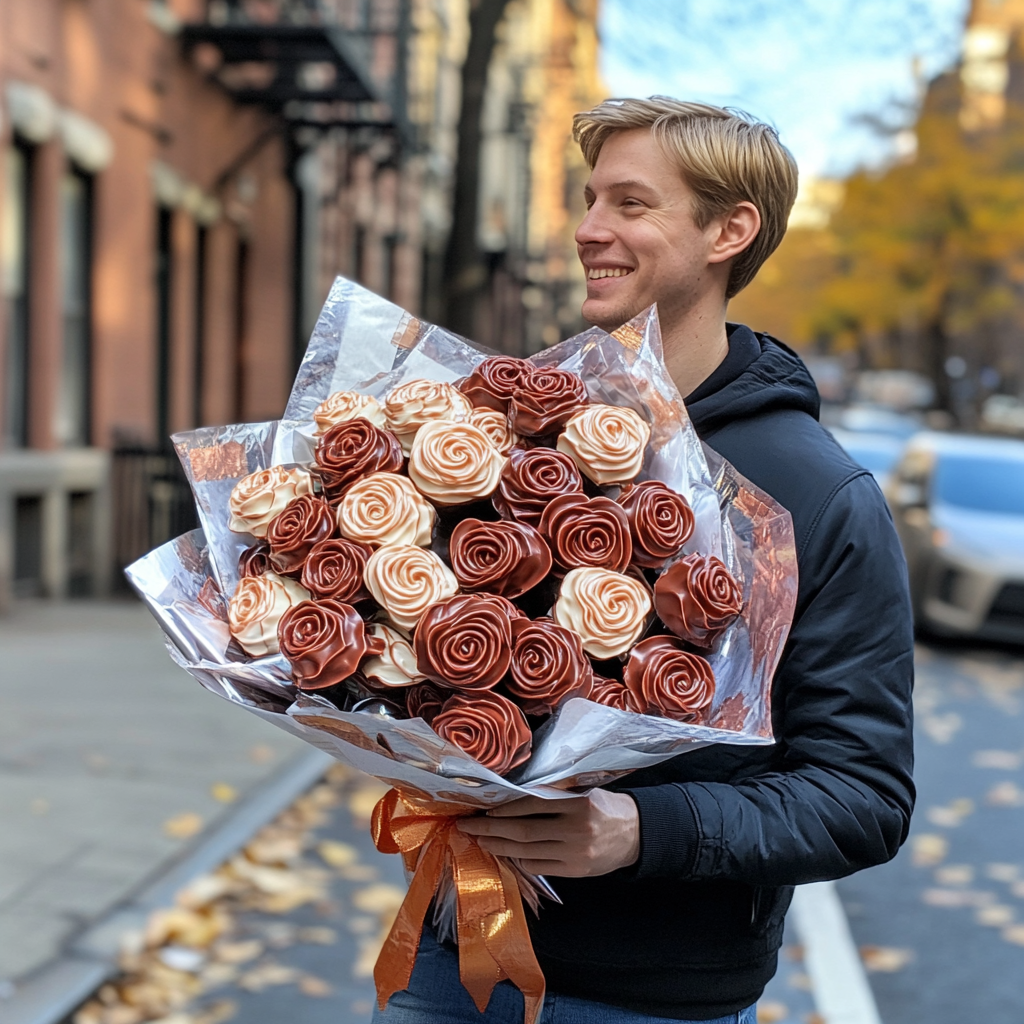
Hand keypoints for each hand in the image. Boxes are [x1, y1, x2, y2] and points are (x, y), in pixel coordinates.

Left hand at [456, 790, 639, 876]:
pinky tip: (506, 853)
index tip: (484, 810)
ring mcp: (575, 853)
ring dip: (499, 846)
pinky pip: (539, 866)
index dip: (506, 808)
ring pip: (527, 851)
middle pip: (524, 831)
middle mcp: (577, 828)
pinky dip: (519, 859)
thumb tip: (512, 795)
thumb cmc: (603, 805)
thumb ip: (555, 794)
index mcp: (579, 802)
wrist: (635, 833)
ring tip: (480, 840)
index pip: (533, 804)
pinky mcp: (575, 870)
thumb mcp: (584, 790)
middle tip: (468, 826)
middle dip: (491, 829)